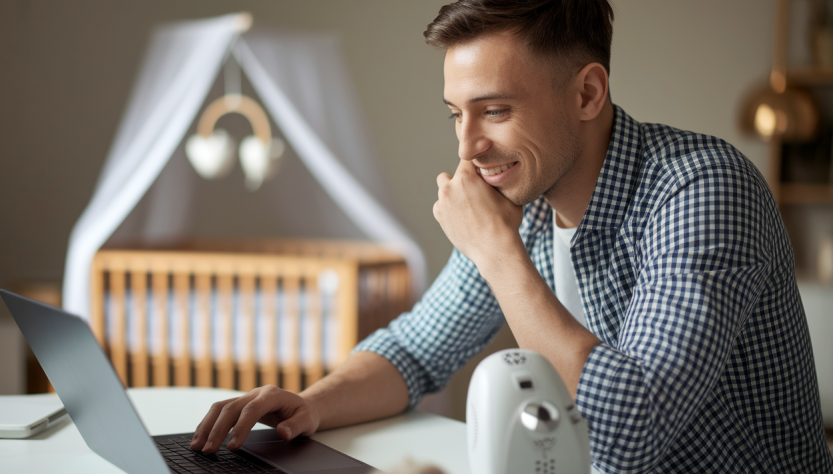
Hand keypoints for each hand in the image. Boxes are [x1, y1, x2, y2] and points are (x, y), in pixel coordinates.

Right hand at [190, 385, 319, 453]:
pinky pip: (220, 411)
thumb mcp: (308, 420)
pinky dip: (208, 424)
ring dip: (207, 426)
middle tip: (209, 450)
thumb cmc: (304, 413)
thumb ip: (296, 426)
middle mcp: (256, 393)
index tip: (232, 446)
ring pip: (220, 407)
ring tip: (197, 445)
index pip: (252, 409)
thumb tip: (283, 432)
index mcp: (272, 394)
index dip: (241, 427)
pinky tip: (200, 438)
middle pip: (231, 407)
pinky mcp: (240, 404)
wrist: (302, 405)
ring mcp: (246, 397)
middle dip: (217, 429)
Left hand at [433, 159, 523, 269]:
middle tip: (474, 192)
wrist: (494, 249)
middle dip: (461, 180)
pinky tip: (463, 217)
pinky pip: (441, 205)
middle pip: (452, 174)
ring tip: (468, 206)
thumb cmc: (506, 222)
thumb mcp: (507, 194)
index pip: (467, 159)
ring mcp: (442, 202)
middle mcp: (450, 186)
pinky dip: (449, 208)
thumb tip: (495, 172)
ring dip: (453, 194)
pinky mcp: (439, 216)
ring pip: (444, 189)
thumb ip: (496, 180)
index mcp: (467, 176)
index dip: (475, 165)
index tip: (480, 172)